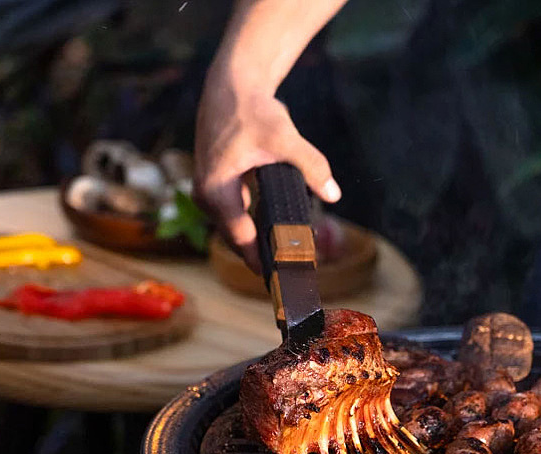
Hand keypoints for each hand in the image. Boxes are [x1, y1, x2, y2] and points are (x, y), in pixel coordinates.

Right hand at [194, 75, 340, 272]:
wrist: (231, 86)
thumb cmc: (253, 111)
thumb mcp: (284, 138)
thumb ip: (311, 165)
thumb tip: (333, 193)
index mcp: (216, 192)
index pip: (242, 241)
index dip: (264, 262)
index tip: (283, 281)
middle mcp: (207, 198)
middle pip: (238, 240)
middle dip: (265, 256)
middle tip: (295, 276)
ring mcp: (209, 194)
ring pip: (237, 230)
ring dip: (261, 242)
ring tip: (291, 259)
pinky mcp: (216, 188)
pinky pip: (236, 216)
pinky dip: (255, 226)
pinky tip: (280, 234)